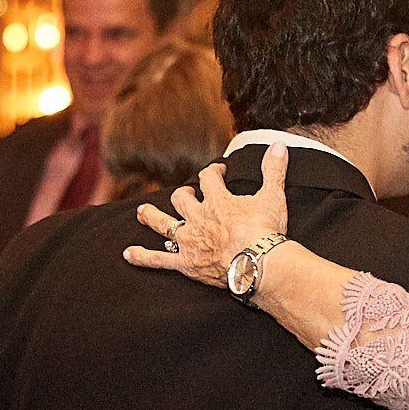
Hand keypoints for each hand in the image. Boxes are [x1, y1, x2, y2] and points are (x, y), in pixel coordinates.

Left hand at [126, 144, 290, 288]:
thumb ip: (274, 170)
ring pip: (163, 224)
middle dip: (183, 195)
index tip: (219, 171)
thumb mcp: (273, 197)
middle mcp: (198, 218)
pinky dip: (143, 257)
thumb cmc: (267, 231)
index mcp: (217, 201)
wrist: (259, 264)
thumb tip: (280, 145)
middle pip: (181, 199)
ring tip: (142, 213)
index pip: (209, 178)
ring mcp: (189, 241)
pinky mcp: (185, 263)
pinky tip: (128, 254)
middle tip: (188, 195)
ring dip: (151, 217)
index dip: (213, 172)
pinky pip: (158, 260)